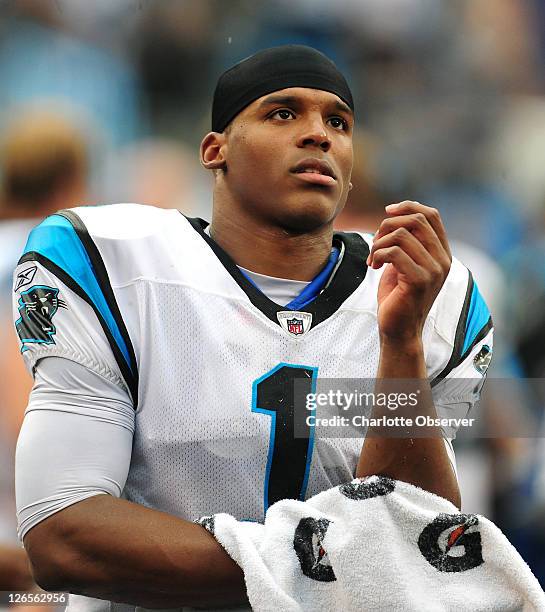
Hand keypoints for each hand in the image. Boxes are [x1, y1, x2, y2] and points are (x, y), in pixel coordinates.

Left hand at [367, 201, 451, 343]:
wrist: (398, 329)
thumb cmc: (397, 297)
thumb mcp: (403, 263)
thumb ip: (406, 242)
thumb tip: (395, 216)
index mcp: (442, 253)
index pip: (432, 215)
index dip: (408, 206)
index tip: (387, 212)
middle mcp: (443, 259)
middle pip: (416, 220)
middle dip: (388, 225)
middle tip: (375, 243)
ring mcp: (434, 270)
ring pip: (401, 234)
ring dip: (379, 243)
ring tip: (373, 259)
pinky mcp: (419, 280)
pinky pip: (393, 252)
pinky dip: (377, 255)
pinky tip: (374, 267)